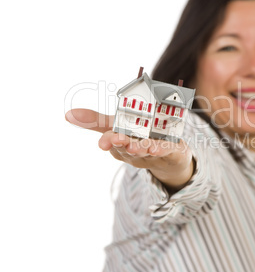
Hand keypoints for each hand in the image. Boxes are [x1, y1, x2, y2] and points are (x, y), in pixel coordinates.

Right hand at [65, 109, 193, 191]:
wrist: (169, 157)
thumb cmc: (139, 139)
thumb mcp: (118, 127)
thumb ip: (96, 121)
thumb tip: (67, 114)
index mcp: (122, 144)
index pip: (113, 143)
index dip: (108, 142)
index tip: (103, 142)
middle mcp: (136, 150)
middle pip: (128, 148)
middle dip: (122, 144)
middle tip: (118, 139)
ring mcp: (154, 153)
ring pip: (146, 151)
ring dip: (142, 149)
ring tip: (138, 146)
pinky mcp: (171, 152)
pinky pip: (166, 150)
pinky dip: (162, 149)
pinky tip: (158, 147)